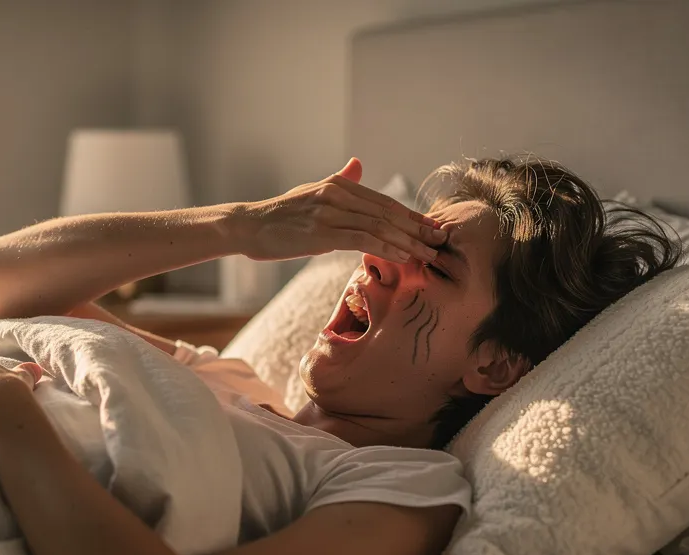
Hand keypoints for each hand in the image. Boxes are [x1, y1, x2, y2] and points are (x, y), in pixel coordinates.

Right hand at [234, 157, 446, 263]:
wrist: (248, 226)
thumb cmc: (280, 214)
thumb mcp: (312, 191)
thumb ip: (340, 180)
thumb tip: (357, 164)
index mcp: (338, 185)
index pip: (384, 202)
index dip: (411, 216)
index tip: (432, 227)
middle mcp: (337, 194)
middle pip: (388, 213)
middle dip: (417, 229)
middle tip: (440, 242)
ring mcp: (330, 213)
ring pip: (379, 226)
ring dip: (408, 242)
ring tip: (428, 254)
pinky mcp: (322, 233)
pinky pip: (363, 240)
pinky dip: (386, 248)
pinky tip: (402, 257)